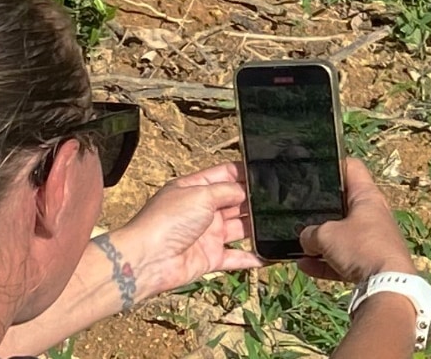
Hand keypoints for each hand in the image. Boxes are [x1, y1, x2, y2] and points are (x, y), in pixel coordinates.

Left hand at [107, 162, 266, 294]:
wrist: (148, 260)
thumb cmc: (167, 221)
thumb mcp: (200, 195)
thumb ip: (227, 191)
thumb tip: (246, 192)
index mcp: (195, 189)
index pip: (224, 175)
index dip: (244, 172)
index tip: (268, 171)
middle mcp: (202, 211)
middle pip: (235, 202)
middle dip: (255, 200)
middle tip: (282, 198)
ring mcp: (207, 235)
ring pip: (240, 229)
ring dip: (257, 227)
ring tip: (282, 222)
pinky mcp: (211, 258)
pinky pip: (237, 258)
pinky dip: (253, 258)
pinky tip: (271, 255)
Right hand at [296, 158, 412, 282]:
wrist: (388, 284)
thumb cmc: (360, 247)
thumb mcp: (326, 235)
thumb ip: (310, 233)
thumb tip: (306, 239)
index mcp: (367, 197)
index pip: (351, 168)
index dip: (333, 162)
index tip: (314, 165)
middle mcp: (373, 215)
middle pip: (343, 205)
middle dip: (321, 209)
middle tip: (298, 210)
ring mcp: (372, 240)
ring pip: (342, 236)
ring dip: (320, 242)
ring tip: (297, 244)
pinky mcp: (370, 263)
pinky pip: (343, 259)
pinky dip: (325, 263)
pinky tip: (304, 266)